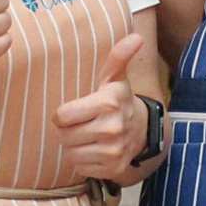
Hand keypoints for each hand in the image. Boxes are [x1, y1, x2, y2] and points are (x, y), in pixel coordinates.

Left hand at [54, 34, 146, 179]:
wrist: (142, 130)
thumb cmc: (118, 101)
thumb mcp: (115, 78)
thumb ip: (118, 57)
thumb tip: (136, 37)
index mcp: (108, 103)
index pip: (63, 116)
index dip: (62, 115)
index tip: (70, 112)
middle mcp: (112, 128)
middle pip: (64, 136)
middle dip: (66, 131)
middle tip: (78, 125)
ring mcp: (114, 151)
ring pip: (70, 154)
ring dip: (72, 147)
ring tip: (84, 138)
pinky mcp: (114, 168)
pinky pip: (81, 168)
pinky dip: (82, 162)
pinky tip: (93, 150)